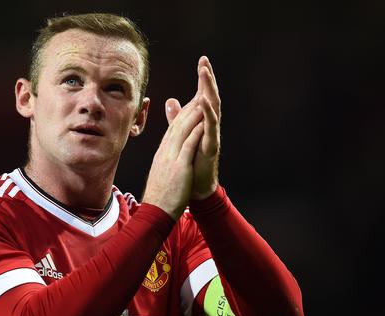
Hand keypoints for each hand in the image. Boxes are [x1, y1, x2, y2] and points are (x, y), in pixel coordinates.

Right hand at [142, 96, 204, 219]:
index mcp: (162, 154)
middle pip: (177, 125)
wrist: (155, 212)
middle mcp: (165, 152)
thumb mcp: (162, 174)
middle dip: (189, 107)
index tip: (192, 102)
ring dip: (193, 114)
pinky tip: (203, 123)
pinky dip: (195, 132)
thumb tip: (168, 156)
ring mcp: (171, 159)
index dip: (183, 114)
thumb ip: (167, 161)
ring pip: (182, 131)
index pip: (173, 129)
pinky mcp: (179, 167)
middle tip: (199, 91)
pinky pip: (188, 146)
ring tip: (203, 99)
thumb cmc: (160, 196)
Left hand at [192, 56, 221, 199]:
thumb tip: (171, 100)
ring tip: (205, 76)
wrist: (194, 185)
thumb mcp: (181, 133)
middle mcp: (209, 125)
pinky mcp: (211, 146)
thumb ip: (178, 117)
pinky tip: (205, 103)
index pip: (203, 94)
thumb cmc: (191, 160)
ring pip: (213, 109)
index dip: (203, 78)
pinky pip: (211, 128)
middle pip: (210, 97)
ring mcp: (212, 135)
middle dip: (208, 80)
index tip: (202, 60)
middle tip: (205, 62)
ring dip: (209, 92)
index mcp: (201, 121)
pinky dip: (208, 115)